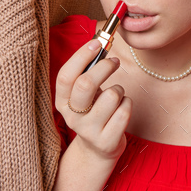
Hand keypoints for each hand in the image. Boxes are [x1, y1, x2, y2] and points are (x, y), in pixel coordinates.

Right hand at [55, 39, 132, 161]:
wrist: (99, 148)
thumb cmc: (94, 111)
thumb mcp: (86, 94)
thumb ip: (88, 72)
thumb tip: (101, 42)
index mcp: (62, 101)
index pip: (65, 76)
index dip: (81, 57)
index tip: (97, 43)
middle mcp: (72, 117)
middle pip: (86, 84)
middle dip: (104, 68)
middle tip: (114, 62)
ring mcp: (88, 131)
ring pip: (111, 96)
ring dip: (119, 90)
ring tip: (117, 96)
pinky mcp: (106, 141)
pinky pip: (125, 111)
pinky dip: (128, 104)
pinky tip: (122, 109)